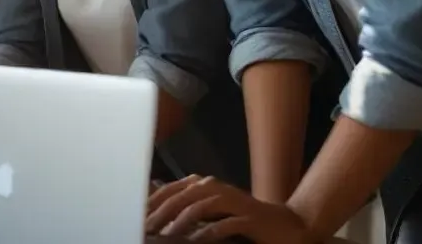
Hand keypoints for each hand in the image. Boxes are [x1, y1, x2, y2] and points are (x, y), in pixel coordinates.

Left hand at [147, 175, 318, 242]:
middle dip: (161, 212)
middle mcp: (215, 187)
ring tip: (166, 235)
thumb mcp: (211, 211)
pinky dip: (209, 231)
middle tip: (147, 227)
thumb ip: (188, 208)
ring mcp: (233, 200)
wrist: (285, 225)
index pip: (171, 190)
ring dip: (180, 222)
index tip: (137, 215)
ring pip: (200, 207)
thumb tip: (157, 214)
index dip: (152, 201)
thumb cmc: (242, 219)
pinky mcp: (248, 217)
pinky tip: (196, 240)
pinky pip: (225, 223)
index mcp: (203, 184)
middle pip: (181, 196)